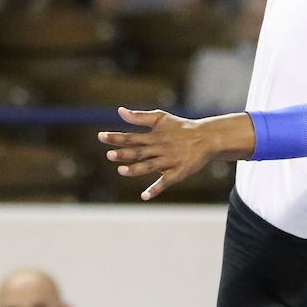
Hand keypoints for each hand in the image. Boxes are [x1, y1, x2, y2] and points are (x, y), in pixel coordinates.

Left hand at [99, 108, 254, 199]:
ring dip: (135, 169)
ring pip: (149, 166)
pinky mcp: (178, 172)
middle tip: (109, 154)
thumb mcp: (160, 118)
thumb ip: (139, 116)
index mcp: (154, 136)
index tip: (101, 136)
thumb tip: (120, 111)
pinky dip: (155, 189)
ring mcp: (168, 161)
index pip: (131, 137)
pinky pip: (165, 181)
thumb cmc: (180, 127)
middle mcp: (159, 148)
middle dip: (124, 153)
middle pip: (139, 151)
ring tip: (121, 171)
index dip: (116, 137)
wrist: (205, 138)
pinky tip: (144, 196)